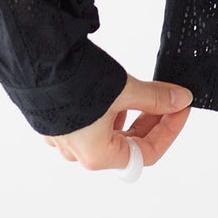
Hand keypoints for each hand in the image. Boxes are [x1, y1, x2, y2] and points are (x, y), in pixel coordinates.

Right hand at [41, 73, 193, 171]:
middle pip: (128, 144)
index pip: (147, 153)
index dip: (169, 130)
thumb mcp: (125, 89)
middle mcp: (79, 153)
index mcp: (98, 155)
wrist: (36, 62)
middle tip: (167, 98)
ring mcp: (65, 139)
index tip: (180, 109)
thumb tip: (181, 100)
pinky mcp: (56, 122)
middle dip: (151, 121)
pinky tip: (113, 93)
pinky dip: (109, 111)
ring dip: (130, 115)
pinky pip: (90, 124)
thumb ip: (155, 98)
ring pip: (109, 133)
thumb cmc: (76, 82)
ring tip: (139, 92)